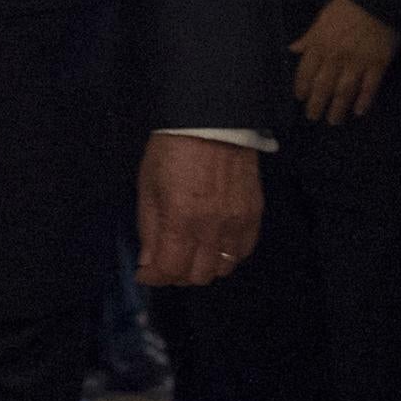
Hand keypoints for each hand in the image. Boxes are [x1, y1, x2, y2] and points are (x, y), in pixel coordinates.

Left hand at [135, 131, 260, 286]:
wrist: (213, 123)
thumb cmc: (171, 150)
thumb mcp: (148, 186)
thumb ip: (149, 228)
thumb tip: (148, 263)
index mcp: (181, 218)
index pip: (171, 269)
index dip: (155, 277)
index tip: (145, 273)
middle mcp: (213, 228)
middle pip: (198, 275)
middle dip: (177, 274)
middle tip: (165, 262)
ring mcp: (238, 224)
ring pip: (223, 268)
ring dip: (202, 267)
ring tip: (188, 253)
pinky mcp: (255, 216)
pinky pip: (243, 252)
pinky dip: (226, 256)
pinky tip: (212, 244)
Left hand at [288, 0, 397, 124]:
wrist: (376, 1)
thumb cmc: (345, 8)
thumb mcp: (320, 20)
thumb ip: (308, 38)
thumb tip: (292, 49)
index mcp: (319, 45)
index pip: (305, 72)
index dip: (301, 87)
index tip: (300, 98)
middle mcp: (335, 57)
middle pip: (323, 86)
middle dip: (316, 104)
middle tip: (313, 117)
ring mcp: (357, 62)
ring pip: (344, 90)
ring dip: (337, 108)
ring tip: (333, 121)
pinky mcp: (378, 64)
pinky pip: (369, 87)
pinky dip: (363, 100)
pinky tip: (358, 112)